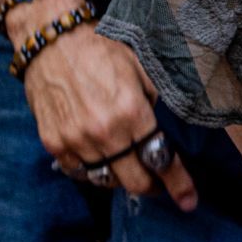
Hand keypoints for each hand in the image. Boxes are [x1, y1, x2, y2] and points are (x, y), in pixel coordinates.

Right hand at [17, 12, 197, 209]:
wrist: (53, 41)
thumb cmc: (103, 49)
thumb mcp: (143, 66)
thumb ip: (160, 97)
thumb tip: (177, 120)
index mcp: (131, 111)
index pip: (160, 158)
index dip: (177, 182)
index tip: (188, 200)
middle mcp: (103, 132)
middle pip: (133, 180)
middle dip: (153, 187)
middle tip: (162, 184)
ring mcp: (75, 141)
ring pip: (106, 180)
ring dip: (123, 179)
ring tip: (134, 169)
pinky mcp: (54, 144)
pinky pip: (80, 172)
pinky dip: (96, 172)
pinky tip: (106, 162)